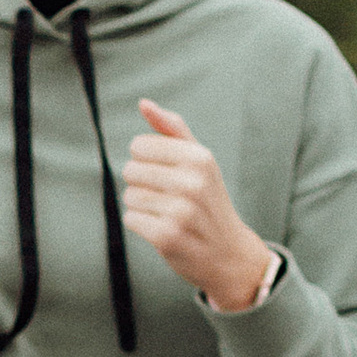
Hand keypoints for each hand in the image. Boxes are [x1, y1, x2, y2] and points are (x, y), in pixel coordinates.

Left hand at [123, 103, 276, 310]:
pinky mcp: (167, 237)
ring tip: (167, 213)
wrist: (228, 253)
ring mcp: (180, 211)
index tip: (166, 173)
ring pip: (129, 196)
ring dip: (141, 206)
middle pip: (130, 170)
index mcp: (200, 158)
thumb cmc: (208, 200)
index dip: (145, 160)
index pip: (139, 145)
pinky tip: (162, 229)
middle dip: (142, 184)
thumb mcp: (200, 160)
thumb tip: (143, 103)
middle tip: (167, 197)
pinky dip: (141, 225)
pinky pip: (131, 219)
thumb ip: (172, 129)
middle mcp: (192, 182)